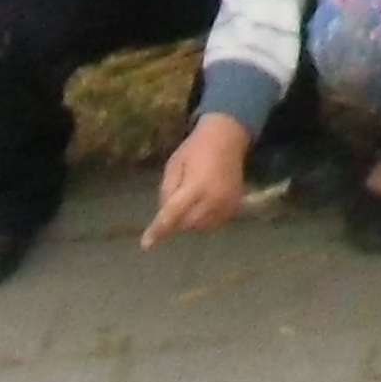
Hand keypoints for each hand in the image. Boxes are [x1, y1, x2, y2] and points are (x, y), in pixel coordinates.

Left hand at [145, 113, 251, 246]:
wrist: (227, 137)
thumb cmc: (196, 149)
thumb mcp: (174, 165)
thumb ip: (167, 192)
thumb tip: (164, 215)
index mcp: (196, 186)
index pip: (173, 213)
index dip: (158, 229)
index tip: (146, 244)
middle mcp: (214, 199)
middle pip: (186, 224)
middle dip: (176, 219)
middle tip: (176, 203)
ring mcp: (227, 204)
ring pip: (200, 226)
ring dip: (190, 220)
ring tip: (191, 201)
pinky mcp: (235, 205)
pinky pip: (214, 222)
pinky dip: (204, 217)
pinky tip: (204, 202)